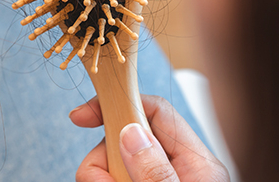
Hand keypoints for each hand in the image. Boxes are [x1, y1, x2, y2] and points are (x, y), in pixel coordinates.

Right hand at [70, 95, 228, 181]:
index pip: (155, 111)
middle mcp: (175, 169)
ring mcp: (155, 181)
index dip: (118, 104)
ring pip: (110, 163)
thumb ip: (155, 169)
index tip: (82, 116)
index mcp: (196, 163)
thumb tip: (130, 133)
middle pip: (123, 140)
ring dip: (99, 176)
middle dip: (101, 158)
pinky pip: (108, 178)